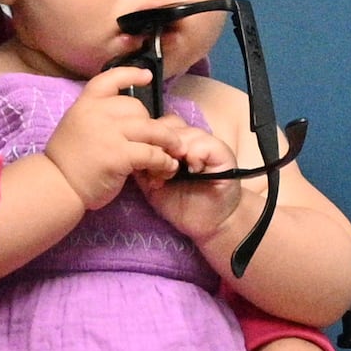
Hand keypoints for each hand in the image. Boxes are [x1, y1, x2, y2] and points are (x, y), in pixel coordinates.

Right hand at [40, 80, 228, 215]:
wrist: (56, 185)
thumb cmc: (68, 161)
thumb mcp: (77, 126)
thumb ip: (98, 117)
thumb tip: (131, 118)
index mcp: (85, 104)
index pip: (109, 79)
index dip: (130, 74)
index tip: (147, 76)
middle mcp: (97, 113)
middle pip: (138, 108)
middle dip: (151, 123)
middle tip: (157, 139)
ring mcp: (109, 133)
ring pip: (151, 129)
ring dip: (169, 140)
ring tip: (176, 150)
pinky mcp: (119, 155)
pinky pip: (151, 153)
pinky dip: (163, 161)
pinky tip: (167, 167)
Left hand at [144, 103, 255, 247]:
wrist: (207, 224)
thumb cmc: (180, 205)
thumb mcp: (153, 184)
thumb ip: (142, 166)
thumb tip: (129, 152)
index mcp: (172, 146)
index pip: (157, 128)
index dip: (148, 142)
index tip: (143, 166)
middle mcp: (190, 140)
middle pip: (170, 126)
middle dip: (159, 147)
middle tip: (156, 172)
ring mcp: (207, 145)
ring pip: (186, 133)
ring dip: (176, 153)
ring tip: (172, 175)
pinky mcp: (222, 154)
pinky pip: (204, 145)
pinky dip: (195, 156)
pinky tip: (193, 171)